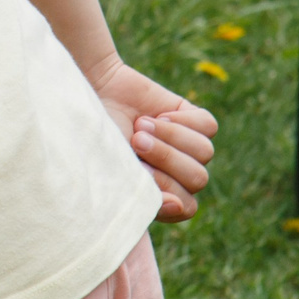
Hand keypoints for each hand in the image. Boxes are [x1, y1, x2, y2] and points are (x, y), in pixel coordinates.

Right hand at [89, 59, 217, 221]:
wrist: (90, 92)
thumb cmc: (94, 137)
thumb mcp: (113, 170)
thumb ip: (141, 196)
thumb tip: (178, 205)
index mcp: (157, 193)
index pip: (186, 206)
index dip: (172, 192)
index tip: (147, 174)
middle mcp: (175, 172)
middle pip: (198, 178)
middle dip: (166, 158)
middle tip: (136, 140)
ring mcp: (186, 146)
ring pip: (205, 152)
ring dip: (171, 137)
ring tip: (142, 124)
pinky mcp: (192, 118)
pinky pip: (208, 126)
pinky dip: (184, 121)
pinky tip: (159, 115)